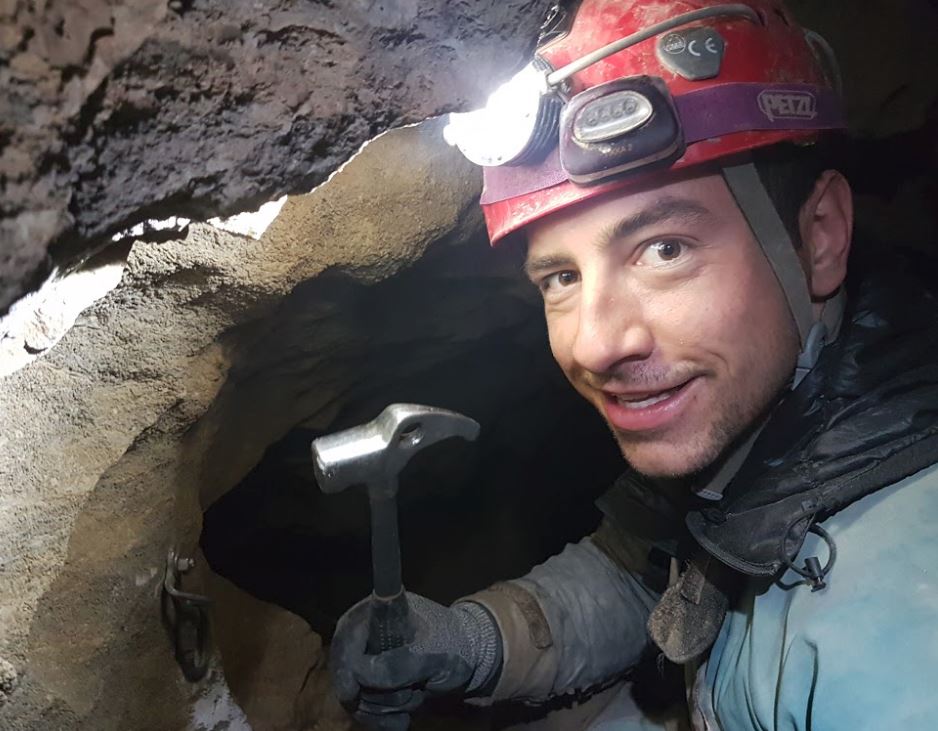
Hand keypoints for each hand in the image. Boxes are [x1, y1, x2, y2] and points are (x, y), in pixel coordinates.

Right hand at [330, 593, 499, 729]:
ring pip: (354, 694)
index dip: (346, 663)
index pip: (350, 633)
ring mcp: (360, 655)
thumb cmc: (451, 646)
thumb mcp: (433, 656)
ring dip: (385, 706)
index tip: (353, 691)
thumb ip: (399, 664)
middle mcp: (362, 629)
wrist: (462, 658)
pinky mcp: (363, 680)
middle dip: (377, 693)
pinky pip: (360, 708)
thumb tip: (360, 674)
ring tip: (415, 697)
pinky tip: (402, 719)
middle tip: (409, 695)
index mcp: (379, 610)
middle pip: (346, 670)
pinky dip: (381, 719)